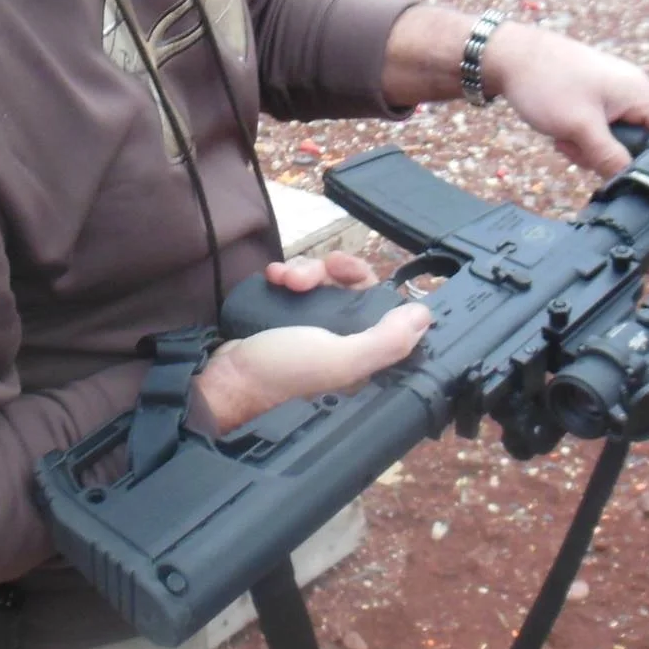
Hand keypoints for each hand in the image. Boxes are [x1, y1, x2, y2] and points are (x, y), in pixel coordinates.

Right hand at [195, 252, 430, 432]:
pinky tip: (272, 277)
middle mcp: (341, 343)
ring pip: (320, 284)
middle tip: (305, 276)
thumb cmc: (283, 373)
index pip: (379, 308)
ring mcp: (312, 332)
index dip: (364, 281)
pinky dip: (285, 276)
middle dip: (327, 273)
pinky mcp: (285, 322)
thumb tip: (424, 316)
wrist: (225, 380)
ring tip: (282, 279)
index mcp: (362, 356)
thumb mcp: (341, 358)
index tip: (342, 268)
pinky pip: (294, 288)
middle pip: (348, 289)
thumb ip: (385, 340)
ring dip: (303, 272)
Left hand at [483, 25, 648, 175]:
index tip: (632, 172)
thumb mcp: (580, 128)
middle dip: (611, 154)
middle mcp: (633, 91)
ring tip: (566, 136)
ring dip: (590, 146)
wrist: (508, 57)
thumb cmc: (545, 82)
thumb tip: (632, 183)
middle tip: (582, 147)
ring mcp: (613, 95)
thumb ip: (610, 158)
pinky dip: (580, 136)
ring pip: (616, 139)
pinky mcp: (594, 99)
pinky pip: (598, 130)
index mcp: (640, 92)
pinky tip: (560, 132)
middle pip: (642, 142)